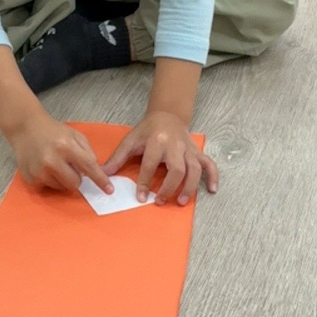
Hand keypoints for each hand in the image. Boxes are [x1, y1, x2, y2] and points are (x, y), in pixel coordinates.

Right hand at [9, 114, 113, 193]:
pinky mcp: (31, 179)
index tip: (109, 190)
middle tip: (70, 166)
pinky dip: (51, 180)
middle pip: (75, 183)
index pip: (88, 167)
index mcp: (66, 147)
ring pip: (62, 188)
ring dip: (63, 179)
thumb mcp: (75, 135)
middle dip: (77, 177)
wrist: (25, 128)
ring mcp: (39, 172)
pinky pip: (49, 187)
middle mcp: (52, 161)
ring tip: (55, 164)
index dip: (100, 180)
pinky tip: (44, 167)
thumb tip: (93, 172)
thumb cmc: (54, 132)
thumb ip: (87, 152)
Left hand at [103, 111, 217, 205]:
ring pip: (194, 168)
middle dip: (169, 187)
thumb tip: (103, 173)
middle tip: (161, 201)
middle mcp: (175, 145)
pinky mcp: (197, 152)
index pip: (151, 164)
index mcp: (156, 141)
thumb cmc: (148, 130)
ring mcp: (188, 149)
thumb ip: (118, 157)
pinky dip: (213, 176)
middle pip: (176, 168)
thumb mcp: (131, 139)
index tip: (141, 197)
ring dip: (190, 186)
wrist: (167, 115)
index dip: (145, 182)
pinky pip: (209, 164)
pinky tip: (212, 190)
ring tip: (182, 201)